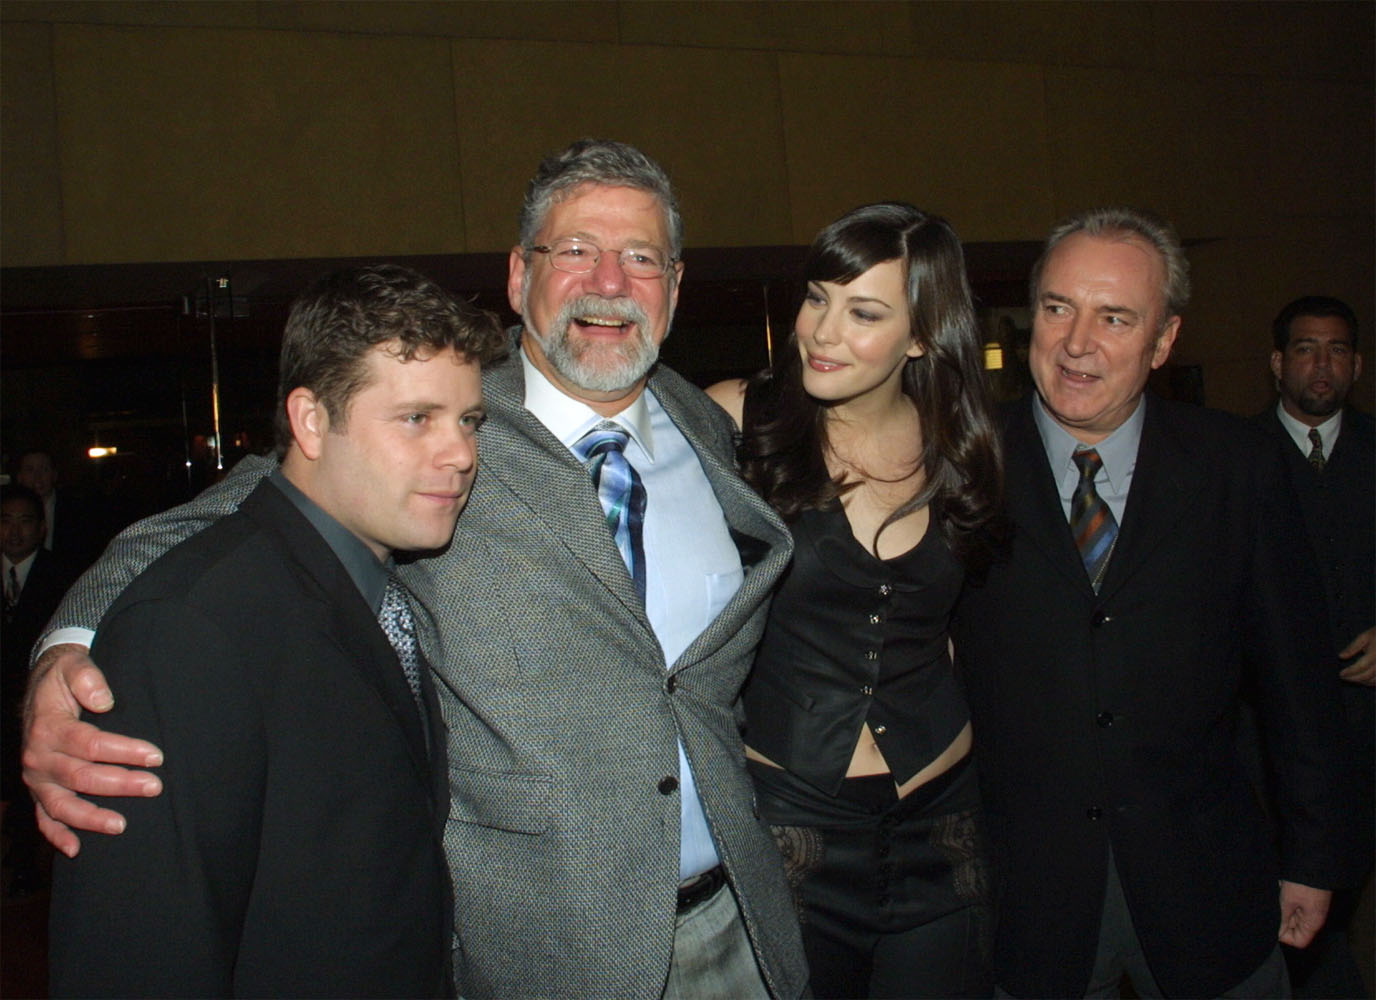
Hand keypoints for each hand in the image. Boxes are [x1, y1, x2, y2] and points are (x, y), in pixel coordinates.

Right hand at [22, 643, 163, 856]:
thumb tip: (104, 701)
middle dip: (120, 784)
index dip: (124, 751)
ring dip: (91, 818)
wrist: (41, 684)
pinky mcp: (38, 789)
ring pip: (61, 805)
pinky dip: (56, 835)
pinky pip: (43, 817)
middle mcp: (38, 757)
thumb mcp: (73, 666)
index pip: (90, 744)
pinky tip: (76, 850)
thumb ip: (88, 679)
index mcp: (48, 728)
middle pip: (81, 777)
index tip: (155, 756)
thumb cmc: (64, 677)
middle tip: (154, 787)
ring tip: (122, 826)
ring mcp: (36, 778)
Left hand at [1277, 880, 1330, 947]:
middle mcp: (1313, 918)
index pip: (1299, 941)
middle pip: (1295, 929)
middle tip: (1275, 910)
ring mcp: (1311, 908)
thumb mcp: (1288, 902)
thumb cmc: (1302, 884)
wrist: (1313, 862)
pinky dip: (1287, 901)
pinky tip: (1283, 891)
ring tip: (1280, 898)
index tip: (1275, 927)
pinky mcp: (1308, 899)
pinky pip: (1295, 906)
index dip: (1285, 937)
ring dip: (1284, 910)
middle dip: (1283, 922)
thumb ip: (1284, 920)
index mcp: (1312, 923)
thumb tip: (1279, 934)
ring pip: (1294, 917)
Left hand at [1337, 626, 1374, 685]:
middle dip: (1354, 678)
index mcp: (1375, 653)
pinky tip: (1364, 680)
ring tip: (1352, 678)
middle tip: (1344, 677)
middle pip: (1368, 675)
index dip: (1350, 672)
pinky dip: (1371, 682)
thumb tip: (1341, 656)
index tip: (1341, 674)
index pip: (1361, 666)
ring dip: (1362, 682)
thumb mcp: (1364, 637)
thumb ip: (1353, 647)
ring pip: (1374, 681)